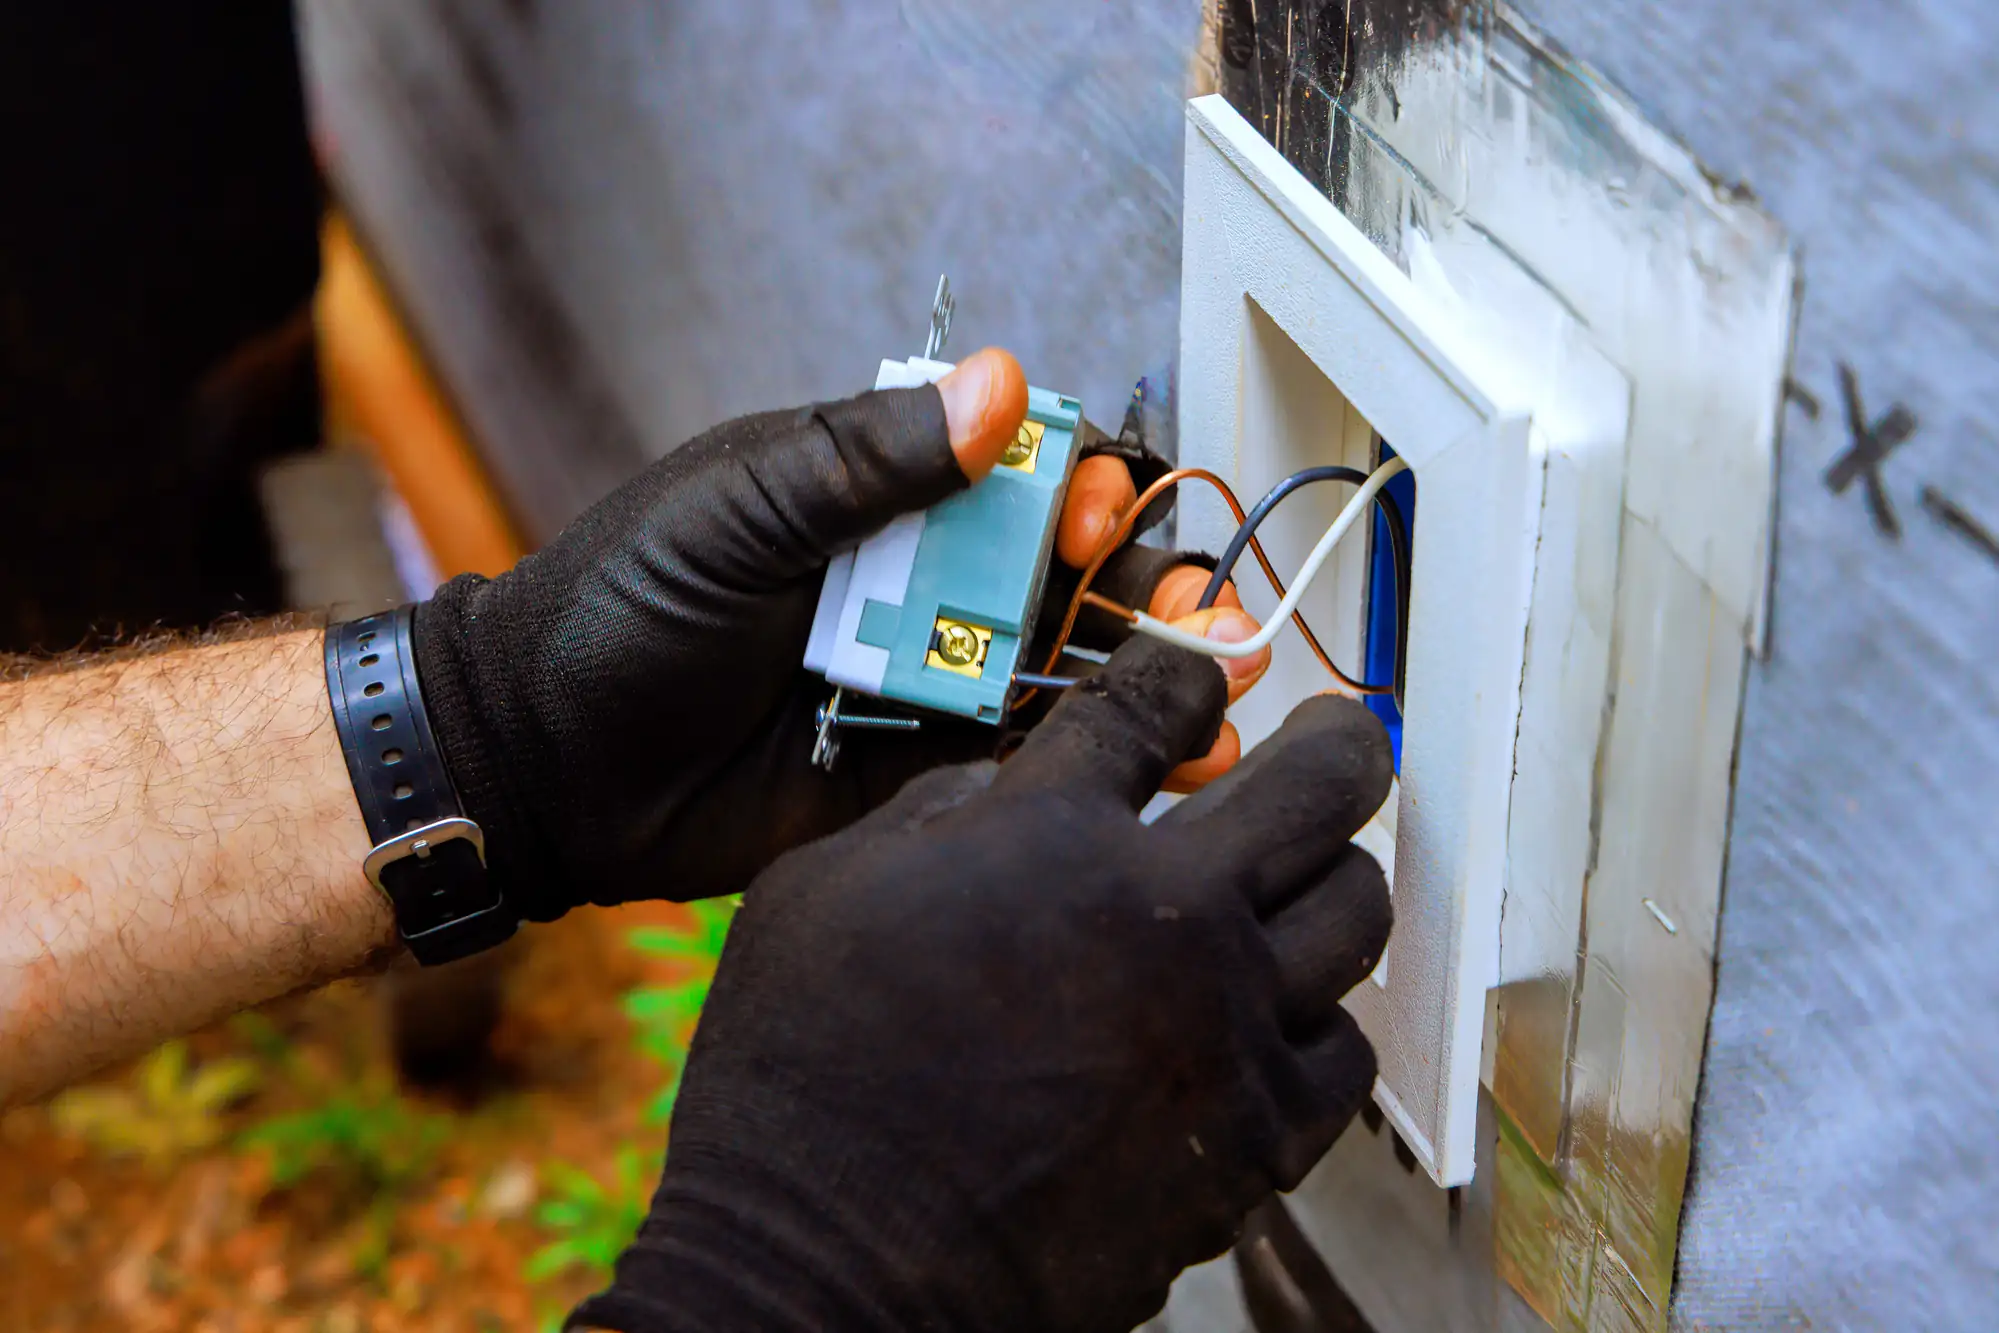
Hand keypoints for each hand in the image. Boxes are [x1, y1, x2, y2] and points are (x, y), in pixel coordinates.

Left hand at [411, 350, 1269, 918]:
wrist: (547, 764)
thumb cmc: (620, 608)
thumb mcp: (738, 508)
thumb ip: (868, 458)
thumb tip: (1001, 386)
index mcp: (881, 497)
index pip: (1020, 468)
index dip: (1080, 483)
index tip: (1091, 512)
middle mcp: (920, 583)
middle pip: (1068, 569)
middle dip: (1143, 579)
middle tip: (1188, 608)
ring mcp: (926, 681)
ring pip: (1065, 666)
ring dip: (1150, 668)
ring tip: (1222, 678)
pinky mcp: (921, 773)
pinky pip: (1026, 759)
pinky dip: (1101, 756)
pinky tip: (1179, 759)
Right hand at [572, 636, 1392, 1332]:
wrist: (830, 1268)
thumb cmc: (803, 1080)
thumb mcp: (826, 887)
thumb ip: (941, 813)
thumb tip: (1023, 785)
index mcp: (1048, 833)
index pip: (1158, 699)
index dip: (1183, 671)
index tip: (1189, 678)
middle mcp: (1163, 916)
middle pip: (1323, 783)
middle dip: (1340, 745)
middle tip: (1336, 744)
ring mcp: (1222, 1031)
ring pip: (1358, 911)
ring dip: (1336, 878)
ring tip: (1305, 881)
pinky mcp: (1250, 1143)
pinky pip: (1344, 1054)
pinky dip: (1318, 1021)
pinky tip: (1275, 1018)